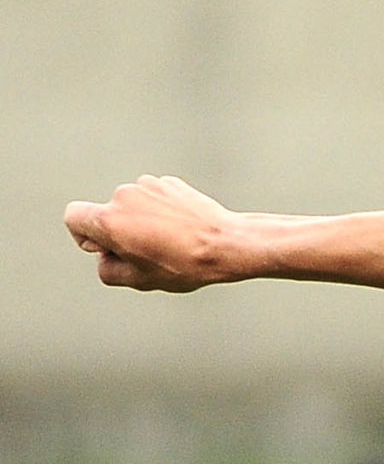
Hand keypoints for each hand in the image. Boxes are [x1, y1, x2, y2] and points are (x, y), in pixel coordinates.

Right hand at [65, 176, 240, 291]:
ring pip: (134, 207)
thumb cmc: (184, 265)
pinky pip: (155, 199)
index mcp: (109, 220)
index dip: (85, 237)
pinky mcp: (169, 182)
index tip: (109, 249)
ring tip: (173, 242)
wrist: (229, 244)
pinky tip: (184, 229)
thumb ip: (108, 269)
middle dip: (122, 233)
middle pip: (108, 214)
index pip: (73, 218)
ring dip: (145, 222)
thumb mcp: (139, 280)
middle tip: (151, 253)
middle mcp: (123, 196)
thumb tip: (106, 256)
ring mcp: (148, 185)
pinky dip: (163, 212)